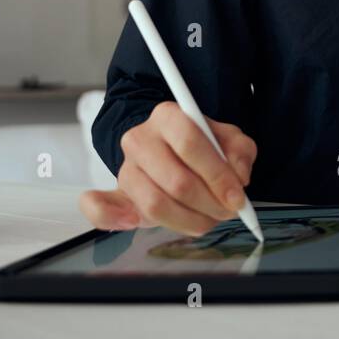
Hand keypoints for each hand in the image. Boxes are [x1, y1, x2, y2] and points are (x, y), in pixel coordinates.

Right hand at [78, 101, 256, 237]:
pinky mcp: (116, 193)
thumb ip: (239, 152)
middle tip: (228, 211)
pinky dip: (111, 219)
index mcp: (168, 116)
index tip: (237, 197)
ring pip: (155, 203)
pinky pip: (98, 207)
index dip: (217, 175)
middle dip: (209, 203)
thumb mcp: (228, 139)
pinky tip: (133, 223)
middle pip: (176, 180)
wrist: (170, 149)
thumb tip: (238, 176)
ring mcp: (126, 167)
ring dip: (189, 220)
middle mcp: (140, 139)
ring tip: (208, 218)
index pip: (190, 143)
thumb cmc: (202, 146)